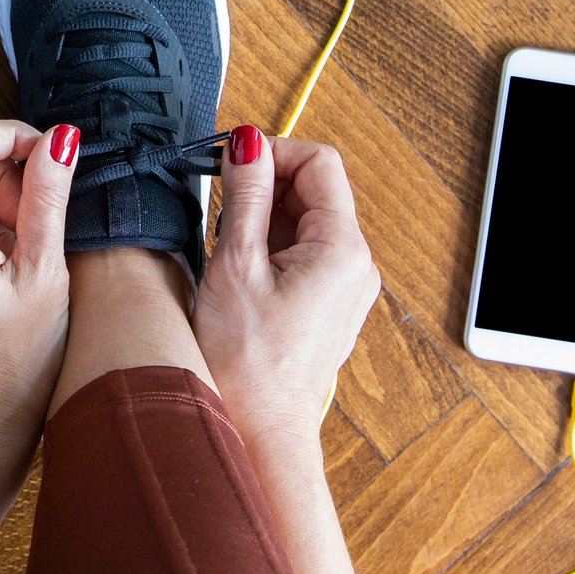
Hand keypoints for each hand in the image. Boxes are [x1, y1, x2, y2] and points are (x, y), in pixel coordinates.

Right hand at [193, 129, 380, 448]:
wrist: (258, 429)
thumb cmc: (246, 363)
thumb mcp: (236, 264)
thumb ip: (243, 195)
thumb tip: (248, 143)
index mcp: (342, 249)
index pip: (319, 162)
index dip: (273, 152)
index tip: (231, 163)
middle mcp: (355, 264)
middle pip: (313, 189)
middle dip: (264, 187)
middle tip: (219, 209)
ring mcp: (344, 285)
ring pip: (303, 220)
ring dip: (262, 218)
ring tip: (228, 251)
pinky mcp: (327, 302)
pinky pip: (301, 251)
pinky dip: (268, 246)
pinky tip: (240, 273)